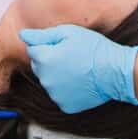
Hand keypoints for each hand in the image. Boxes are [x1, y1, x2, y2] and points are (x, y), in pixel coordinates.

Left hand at [20, 24, 137, 113]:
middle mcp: (45, 80)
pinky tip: (79, 81)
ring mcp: (55, 95)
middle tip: (70, 54)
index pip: (32, 50)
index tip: (62, 44)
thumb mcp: (68, 32)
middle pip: (39, 67)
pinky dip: (66, 88)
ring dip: (57, 74)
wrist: (114, 71)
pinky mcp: (65, 105)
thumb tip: (23, 35)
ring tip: (77, 67)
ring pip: (49, 81)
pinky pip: (59, 94)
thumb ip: (42, 35)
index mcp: (44, 60)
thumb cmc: (93, 49)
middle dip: (49, 59)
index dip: (46, 44)